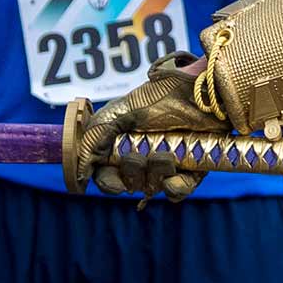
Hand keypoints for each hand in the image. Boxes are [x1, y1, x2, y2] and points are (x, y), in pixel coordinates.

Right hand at [66, 54, 224, 197]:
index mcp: (124, 145)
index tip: (115, 183)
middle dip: (133, 172)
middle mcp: (145, 158)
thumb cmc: (161, 95)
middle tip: (141, 155)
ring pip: (152, 188)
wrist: (201, 91)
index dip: (109, 183)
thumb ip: (96, 138)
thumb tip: (81, 172)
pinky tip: (176, 171)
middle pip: (130, 185)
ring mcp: (169, 165)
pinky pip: (178, 192)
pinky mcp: (192, 169)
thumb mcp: (121, 112)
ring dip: (155, 173)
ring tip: (166, 154)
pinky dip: (175, 186)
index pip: (108, 177)